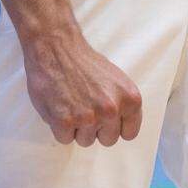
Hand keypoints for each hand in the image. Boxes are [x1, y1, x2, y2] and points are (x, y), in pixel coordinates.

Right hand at [22, 30, 141, 146]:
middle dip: (96, 128)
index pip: (129, 133)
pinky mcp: (65, 122)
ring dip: (77, 127)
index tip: (106, 118)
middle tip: (85, 106)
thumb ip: (121, 103)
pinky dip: (59, 126)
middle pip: (108, 140)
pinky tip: (60, 105)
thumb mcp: (116, 80)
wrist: (57, 47)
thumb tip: (121, 125)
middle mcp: (112, 110)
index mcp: (130, 99)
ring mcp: (89, 117)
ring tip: (72, 102)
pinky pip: (65, 138)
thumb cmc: (84, 62)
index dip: (115, 126)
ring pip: (85, 141)